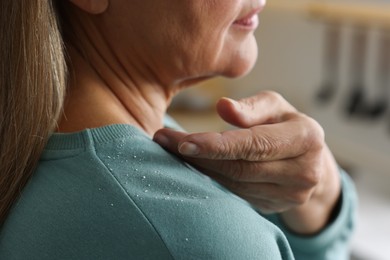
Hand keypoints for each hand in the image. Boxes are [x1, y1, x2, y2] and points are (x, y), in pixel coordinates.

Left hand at [154, 91, 340, 233]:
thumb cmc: (286, 125)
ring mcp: (291, 195)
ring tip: (172, 151)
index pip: (255, 144)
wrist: (310, 161)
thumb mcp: (276, 107)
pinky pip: (236, 194)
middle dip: (200, 156)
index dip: (217, 145)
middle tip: (165, 141)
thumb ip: (252, 107)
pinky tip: (192, 166)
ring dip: (200, 168)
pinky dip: (212, 180)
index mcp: (307, 139)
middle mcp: (303, 172)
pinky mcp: (275, 206)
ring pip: (235, 184)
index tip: (183, 142)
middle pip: (240, 168)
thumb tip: (222, 107)